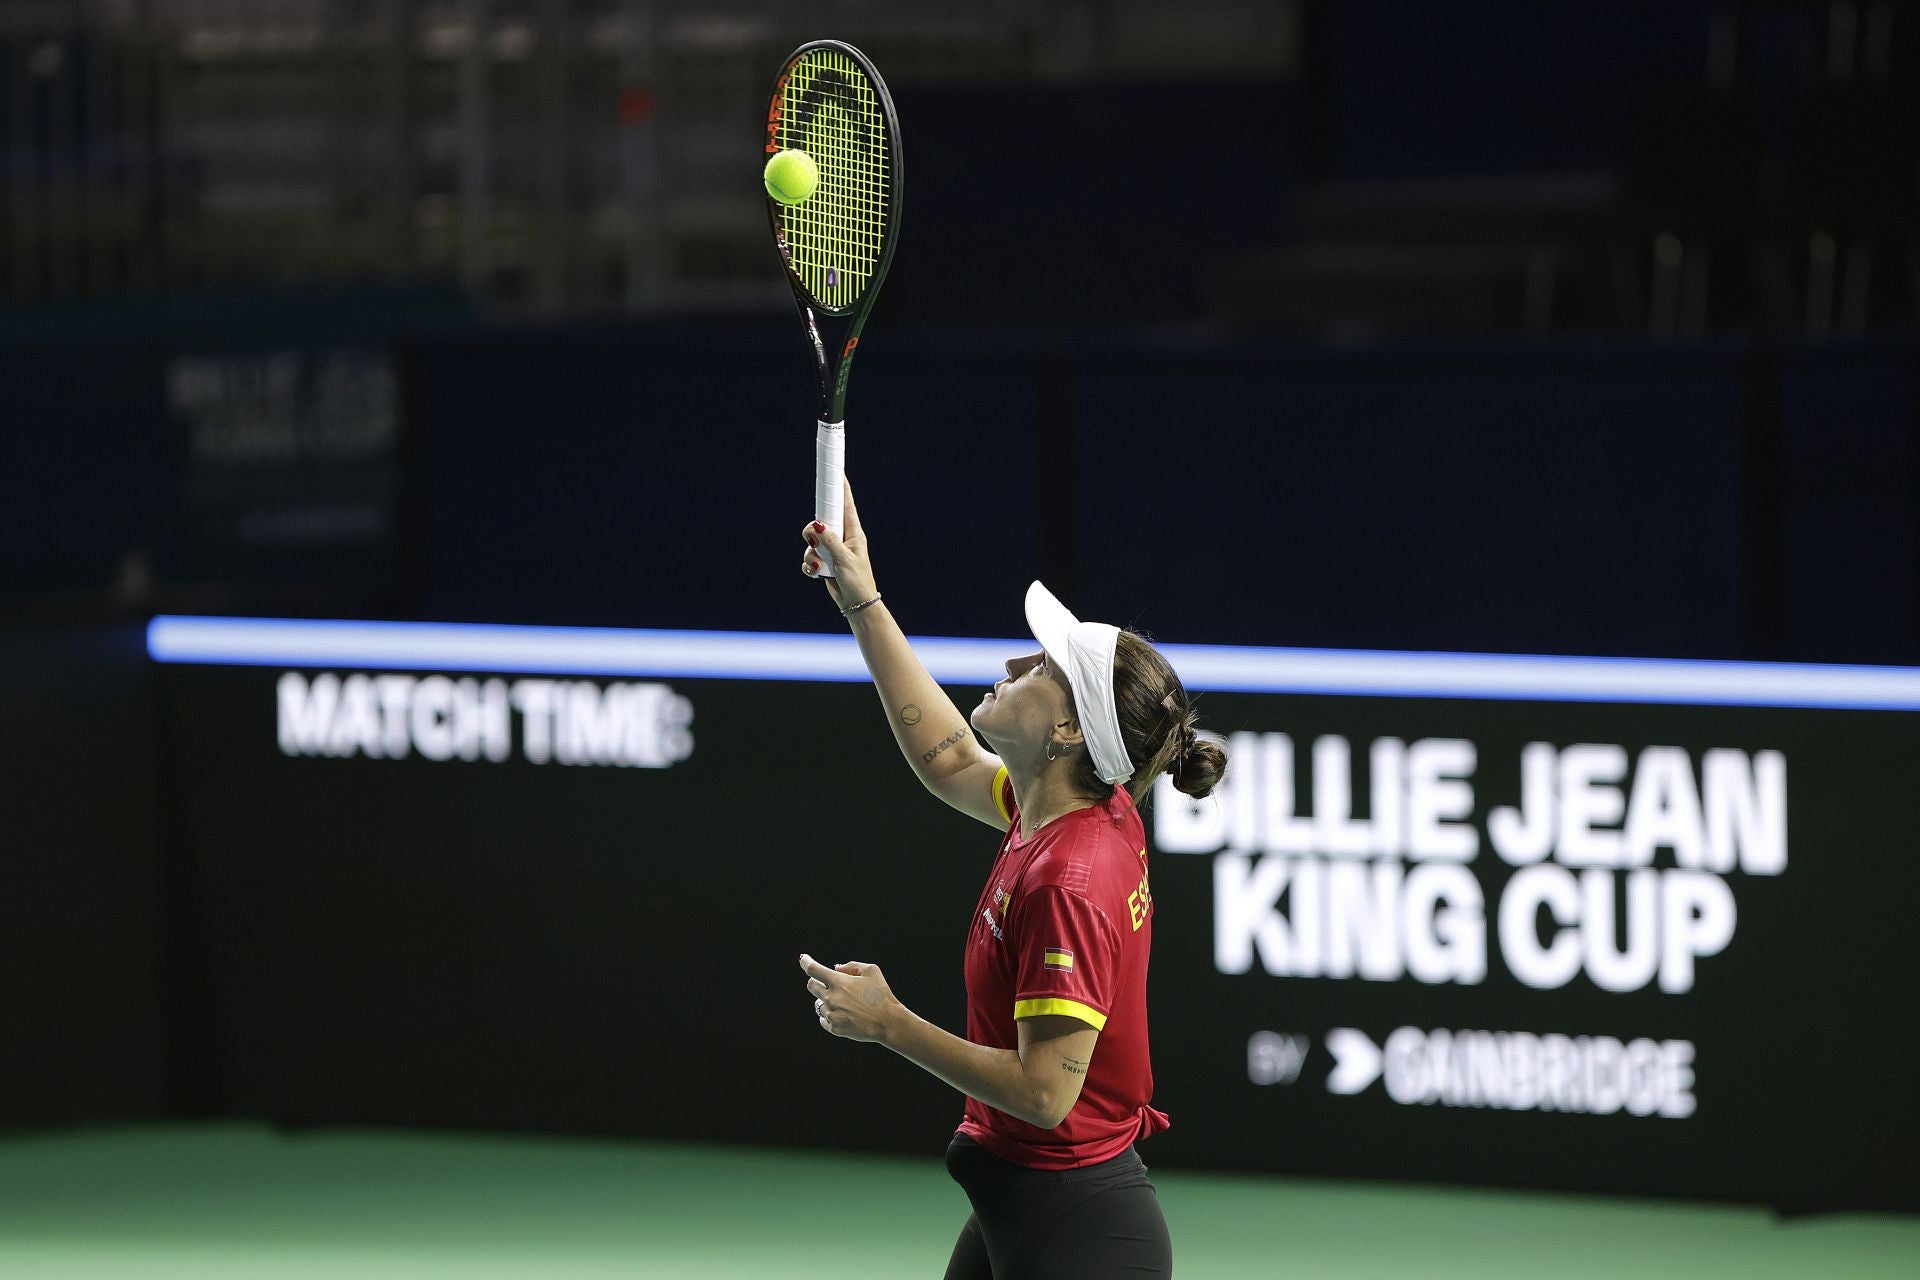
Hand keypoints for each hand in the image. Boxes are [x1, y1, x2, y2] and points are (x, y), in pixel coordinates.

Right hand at [799, 478, 877, 609]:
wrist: (856, 604)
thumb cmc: (857, 580)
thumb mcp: (844, 559)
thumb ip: (830, 541)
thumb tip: (817, 525)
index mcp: (853, 532)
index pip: (846, 505)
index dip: (841, 488)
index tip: (837, 472)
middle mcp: (842, 538)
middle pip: (822, 520)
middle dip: (814, 530)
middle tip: (815, 540)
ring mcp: (832, 549)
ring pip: (812, 540)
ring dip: (811, 552)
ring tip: (819, 564)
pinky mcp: (824, 562)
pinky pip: (810, 557)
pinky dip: (809, 564)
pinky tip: (816, 572)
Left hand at [800, 952, 898, 1044]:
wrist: (888, 1022)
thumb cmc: (881, 995)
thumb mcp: (872, 971)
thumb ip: (851, 966)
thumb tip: (836, 968)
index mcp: (839, 982)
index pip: (813, 970)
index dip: (806, 962)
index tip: (804, 960)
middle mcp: (831, 998)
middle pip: (811, 986)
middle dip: (817, 982)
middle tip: (830, 985)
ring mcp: (832, 1014)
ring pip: (819, 1004)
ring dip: (827, 1001)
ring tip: (846, 1004)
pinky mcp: (834, 1028)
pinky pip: (823, 1019)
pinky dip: (830, 1015)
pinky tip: (844, 1014)